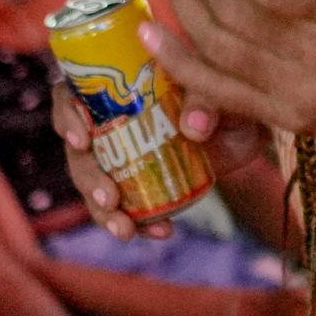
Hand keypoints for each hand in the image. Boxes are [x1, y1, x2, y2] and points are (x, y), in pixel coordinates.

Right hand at [54, 68, 274, 238]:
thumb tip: (193, 125)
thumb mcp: (217, 87)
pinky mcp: (140, 183)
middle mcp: (108, 120)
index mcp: (114, 84)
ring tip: (126, 231)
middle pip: (78, 150)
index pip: (71, 94)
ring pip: (95, 183)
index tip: (82, 141)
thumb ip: (205, 98)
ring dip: (104, 211)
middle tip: (109, 198)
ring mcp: (121, 155)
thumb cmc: (225, 89)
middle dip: (89, 179)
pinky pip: (125, 207)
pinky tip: (159, 231)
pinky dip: (139, 223)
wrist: (247, 124)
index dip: (67, 116)